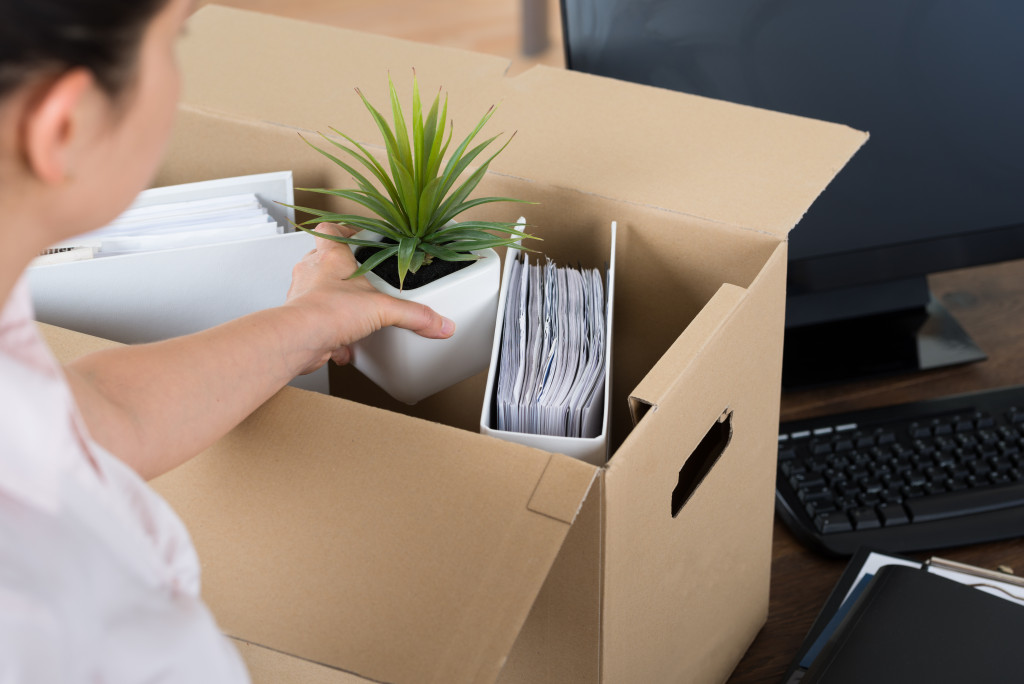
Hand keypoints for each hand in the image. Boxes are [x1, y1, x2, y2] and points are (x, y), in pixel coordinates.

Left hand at [284, 223, 454, 372]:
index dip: (342, 229)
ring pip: (318, 292)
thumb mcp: (382, 309)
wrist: (299, 339)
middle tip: (361, 279)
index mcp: (330, 257)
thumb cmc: (327, 311)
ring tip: (355, 313)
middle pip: (323, 259)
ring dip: (336, 303)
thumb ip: (414, 314)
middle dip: (343, 271)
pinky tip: (346, 344)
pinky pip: (318, 322)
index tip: (357, 235)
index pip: (329, 229)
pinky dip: (332, 333)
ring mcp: (302, 296)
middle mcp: (311, 273)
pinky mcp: (300, 320)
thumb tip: (438, 322)